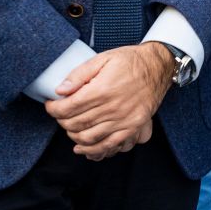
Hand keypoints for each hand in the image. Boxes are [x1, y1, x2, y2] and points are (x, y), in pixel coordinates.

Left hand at [44, 43, 173, 160]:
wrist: (158, 67)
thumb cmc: (131, 61)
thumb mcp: (103, 58)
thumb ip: (80, 74)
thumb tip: (60, 90)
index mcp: (102, 89)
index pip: (68, 107)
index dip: (54, 109)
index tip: (51, 105)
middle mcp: (112, 108)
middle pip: (75, 124)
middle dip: (62, 121)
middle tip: (60, 115)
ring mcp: (123, 120)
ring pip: (88, 138)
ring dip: (73, 136)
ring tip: (70, 128)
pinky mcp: (132, 128)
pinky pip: (108, 146)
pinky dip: (93, 151)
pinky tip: (83, 148)